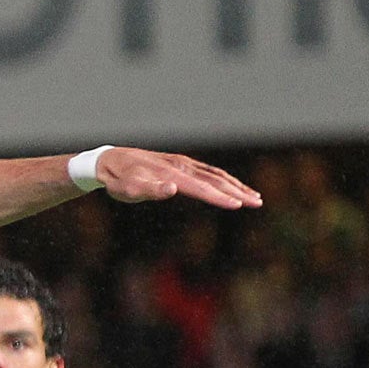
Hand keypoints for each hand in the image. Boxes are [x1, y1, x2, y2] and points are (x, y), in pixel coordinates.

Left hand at [96, 149, 261, 210]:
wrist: (110, 162)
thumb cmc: (118, 180)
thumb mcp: (127, 189)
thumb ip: (149, 190)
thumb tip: (172, 189)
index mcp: (171, 173)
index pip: (201, 188)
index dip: (220, 197)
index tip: (238, 206)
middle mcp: (181, 166)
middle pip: (215, 180)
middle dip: (237, 192)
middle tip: (258, 203)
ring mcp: (182, 163)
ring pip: (215, 174)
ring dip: (236, 185)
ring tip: (254, 196)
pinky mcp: (181, 164)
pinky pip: (208, 171)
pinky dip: (224, 179)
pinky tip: (232, 186)